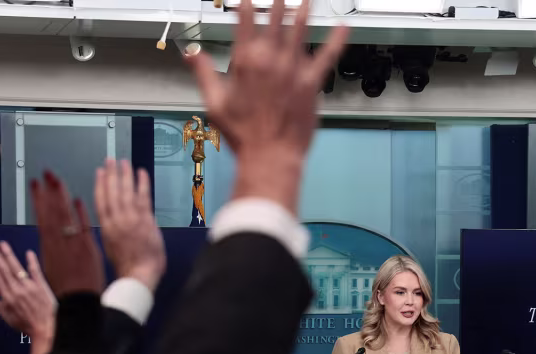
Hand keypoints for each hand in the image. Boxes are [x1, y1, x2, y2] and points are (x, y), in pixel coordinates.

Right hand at [0, 242, 55, 353]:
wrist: (45, 330)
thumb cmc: (27, 325)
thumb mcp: (9, 319)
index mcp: (8, 298)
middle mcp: (17, 291)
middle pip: (5, 270)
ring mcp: (30, 288)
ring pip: (17, 268)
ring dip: (9, 255)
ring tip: (3, 245)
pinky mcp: (41, 287)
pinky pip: (36, 272)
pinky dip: (32, 262)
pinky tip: (28, 253)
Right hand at [31, 172, 105, 297]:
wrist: (78, 304)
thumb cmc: (64, 290)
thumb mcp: (50, 268)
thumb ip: (50, 249)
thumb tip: (47, 237)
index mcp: (47, 247)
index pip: (41, 216)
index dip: (38, 198)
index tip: (35, 183)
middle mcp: (58, 242)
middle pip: (52, 211)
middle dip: (49, 190)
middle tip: (46, 173)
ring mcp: (74, 244)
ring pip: (65, 215)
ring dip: (61, 196)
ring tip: (56, 179)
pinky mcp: (89, 249)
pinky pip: (84, 227)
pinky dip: (80, 213)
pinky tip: (77, 199)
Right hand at [94, 158, 165, 290]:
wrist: (138, 275)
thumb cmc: (127, 266)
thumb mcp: (112, 247)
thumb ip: (113, 232)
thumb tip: (116, 221)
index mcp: (105, 228)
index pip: (101, 201)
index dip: (100, 185)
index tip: (99, 172)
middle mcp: (115, 221)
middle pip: (111, 193)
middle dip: (110, 175)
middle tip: (110, 160)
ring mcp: (130, 219)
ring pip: (125, 192)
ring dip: (124, 175)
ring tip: (123, 162)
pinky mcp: (144, 220)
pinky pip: (142, 197)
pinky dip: (141, 183)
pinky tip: (141, 172)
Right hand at [189, 0, 347, 214]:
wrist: (270, 156)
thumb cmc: (243, 134)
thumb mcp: (215, 102)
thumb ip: (203, 72)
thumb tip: (191, 54)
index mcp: (245, 61)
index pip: (246, 21)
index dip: (248, 5)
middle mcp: (270, 59)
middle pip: (276, 19)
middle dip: (278, 1)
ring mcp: (293, 69)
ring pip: (300, 30)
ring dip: (303, 10)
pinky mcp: (312, 82)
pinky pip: (327, 56)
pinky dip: (337, 40)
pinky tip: (344, 27)